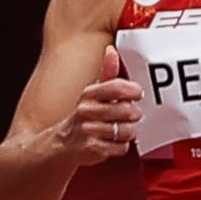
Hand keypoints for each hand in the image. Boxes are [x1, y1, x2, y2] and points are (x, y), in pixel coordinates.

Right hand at [58, 48, 143, 166]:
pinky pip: (120, 147)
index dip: (133, 91)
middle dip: (133, 114)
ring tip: (121, 130)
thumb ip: (107, 72)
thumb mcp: (94, 92)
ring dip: (128, 132)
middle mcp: (86, 110)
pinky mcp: (92, 148)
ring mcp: (88, 130)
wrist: (62, 143)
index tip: (138, 94)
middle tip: (131, 115)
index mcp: (89, 93)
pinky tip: (113, 142)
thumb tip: (111, 50)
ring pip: (125, 131)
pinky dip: (121, 146)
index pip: (117, 87)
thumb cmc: (85, 115)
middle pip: (126, 110)